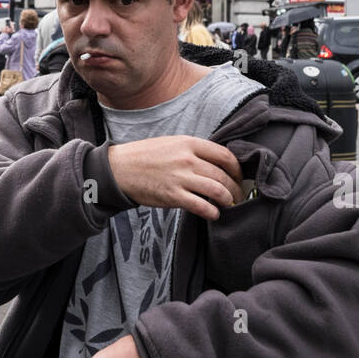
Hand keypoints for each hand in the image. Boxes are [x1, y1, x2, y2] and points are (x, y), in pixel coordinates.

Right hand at [107, 136, 243, 220]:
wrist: (119, 169)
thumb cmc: (145, 156)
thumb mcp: (172, 143)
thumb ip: (193, 150)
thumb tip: (216, 163)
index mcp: (189, 143)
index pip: (224, 155)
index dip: (237, 168)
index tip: (239, 176)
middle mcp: (187, 159)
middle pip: (223, 175)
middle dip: (235, 188)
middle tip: (238, 196)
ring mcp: (180, 178)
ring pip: (217, 190)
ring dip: (228, 200)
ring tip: (228, 205)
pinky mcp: (173, 196)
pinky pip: (201, 206)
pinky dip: (212, 212)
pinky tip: (213, 214)